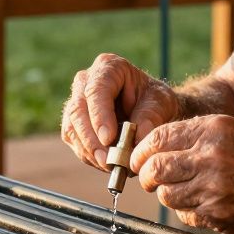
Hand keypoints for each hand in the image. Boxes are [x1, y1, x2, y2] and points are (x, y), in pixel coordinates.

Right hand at [61, 53, 178, 170]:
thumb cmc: (156, 101)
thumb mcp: (161, 103)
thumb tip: (138, 138)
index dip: (99, 115)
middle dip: (92, 139)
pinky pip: (74, 141)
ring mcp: (77, 101)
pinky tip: (106, 163)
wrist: (152, 112)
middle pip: (78, 110)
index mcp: (109, 67)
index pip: (97, 90)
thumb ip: (151, 117)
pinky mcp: (73, 123)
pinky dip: (89, 156)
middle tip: (109, 161)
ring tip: (111, 166)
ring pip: (72, 128)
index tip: (109, 138)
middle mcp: (86, 81)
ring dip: (90, 151)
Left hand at [130, 114, 233, 233]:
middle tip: (150, 177)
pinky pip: (187, 215)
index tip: (137, 158)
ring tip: (184, 188)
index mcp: (212, 130)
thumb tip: (151, 147)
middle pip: (155, 169)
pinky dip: (189, 210)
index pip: (157, 139)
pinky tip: (205, 202)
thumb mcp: (229, 129)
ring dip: (168, 193)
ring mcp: (214, 189)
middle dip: (146, 175)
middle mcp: (211, 158)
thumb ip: (191, 135)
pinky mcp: (219, 215)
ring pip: (167, 195)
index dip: (141, 151)